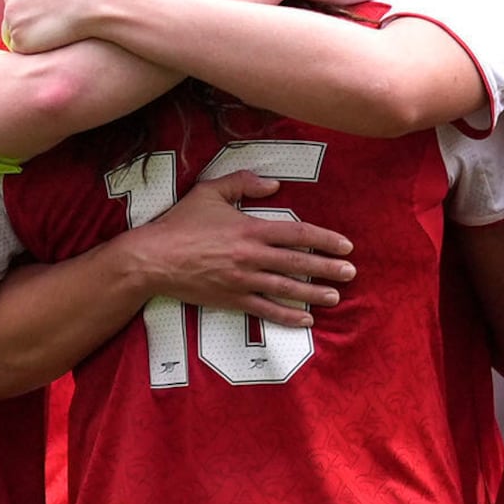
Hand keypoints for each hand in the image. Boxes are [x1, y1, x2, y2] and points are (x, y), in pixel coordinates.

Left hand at [2, 0, 144, 53]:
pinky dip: (37, 49)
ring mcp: (12, 15)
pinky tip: (56, 42)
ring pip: (17, 31)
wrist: (99, 0)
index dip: (38, 4)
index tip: (55, 9)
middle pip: (14, 12)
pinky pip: (23, 49)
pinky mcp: (19, 38)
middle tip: (57, 22)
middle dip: (31, 18)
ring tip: (60, 31)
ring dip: (35, 34)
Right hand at [129, 174, 354, 322]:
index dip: (324, 239)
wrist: (153, 259)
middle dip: (328, 268)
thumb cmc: (180, 223)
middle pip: (298, 263)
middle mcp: (251, 256)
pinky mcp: (232, 299)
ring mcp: (243, 280)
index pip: (297, 233)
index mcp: (250, 229)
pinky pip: (265, 310)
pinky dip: (287, 316)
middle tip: (351, 273)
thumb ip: (242, 183)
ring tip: (335, 296)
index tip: (345, 245)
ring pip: (286, 288)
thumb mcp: (209, 192)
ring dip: (314, 293)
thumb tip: (274, 185)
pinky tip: (305, 320)